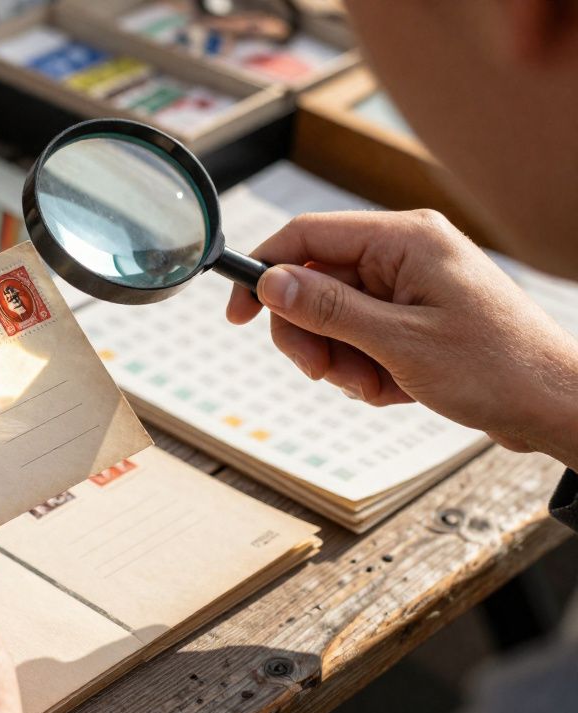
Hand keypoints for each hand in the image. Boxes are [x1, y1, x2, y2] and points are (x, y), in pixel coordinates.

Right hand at [226, 210, 577, 466]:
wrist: (555, 405)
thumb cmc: (496, 368)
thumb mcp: (398, 342)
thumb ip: (328, 309)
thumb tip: (269, 282)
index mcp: (405, 239)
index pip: (306, 236)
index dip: (263, 273)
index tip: (238, 316)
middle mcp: (405, 252)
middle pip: (314, 283)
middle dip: (311, 335)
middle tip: (323, 373)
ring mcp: (411, 284)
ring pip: (334, 317)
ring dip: (341, 360)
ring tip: (375, 386)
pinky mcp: (416, 315)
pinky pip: (361, 336)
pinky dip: (366, 368)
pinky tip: (395, 388)